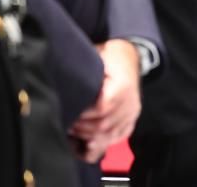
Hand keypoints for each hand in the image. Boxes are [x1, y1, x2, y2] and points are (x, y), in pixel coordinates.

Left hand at [68, 39, 141, 161]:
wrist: (128, 55)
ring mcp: (133, 112)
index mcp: (123, 86)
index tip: (68, 112)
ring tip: (75, 132)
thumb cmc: (108, 56)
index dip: (83, 115)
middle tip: (67, 124)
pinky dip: (103, 142)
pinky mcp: (132, 118)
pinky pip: (118, 136)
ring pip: (110, 135)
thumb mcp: (96, 58)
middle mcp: (131, 102)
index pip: (102, 108)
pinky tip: (88, 142)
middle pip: (105, 125)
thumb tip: (62, 90)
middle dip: (83, 129)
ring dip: (90, 137)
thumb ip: (84, 76)